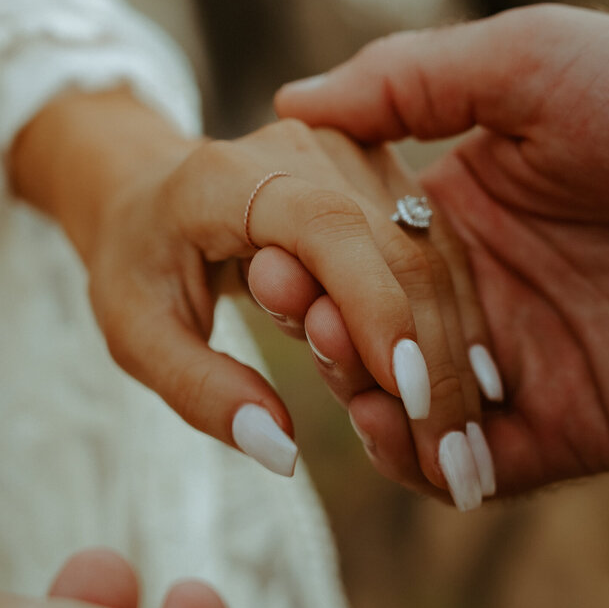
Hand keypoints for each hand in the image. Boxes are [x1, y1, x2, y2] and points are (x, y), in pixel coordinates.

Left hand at [9, 90, 498, 509]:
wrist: (152, 193)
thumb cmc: (139, 265)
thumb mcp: (136, 333)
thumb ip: (200, 390)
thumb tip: (281, 452)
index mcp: (229, 175)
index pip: (326, 229)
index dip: (374, 309)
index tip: (406, 395)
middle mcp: (304, 150)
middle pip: (397, 248)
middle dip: (430, 358)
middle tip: (454, 457)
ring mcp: (355, 155)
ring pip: (433, 256)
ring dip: (455, 352)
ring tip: (465, 442)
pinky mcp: (385, 179)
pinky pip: (438, 256)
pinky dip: (455, 328)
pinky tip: (472, 393)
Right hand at [273, 6, 608, 496]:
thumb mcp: (529, 62)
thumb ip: (407, 80)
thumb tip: (290, 102)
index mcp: (457, 216)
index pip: (353, 256)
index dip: (308, 263)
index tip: (274, 260)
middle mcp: (477, 296)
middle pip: (368, 336)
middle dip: (325, 332)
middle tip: (305, 315)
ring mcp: (518, 368)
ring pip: (408, 407)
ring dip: (365, 398)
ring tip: (349, 374)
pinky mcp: (563, 432)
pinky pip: (471, 465)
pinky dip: (425, 458)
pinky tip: (396, 430)